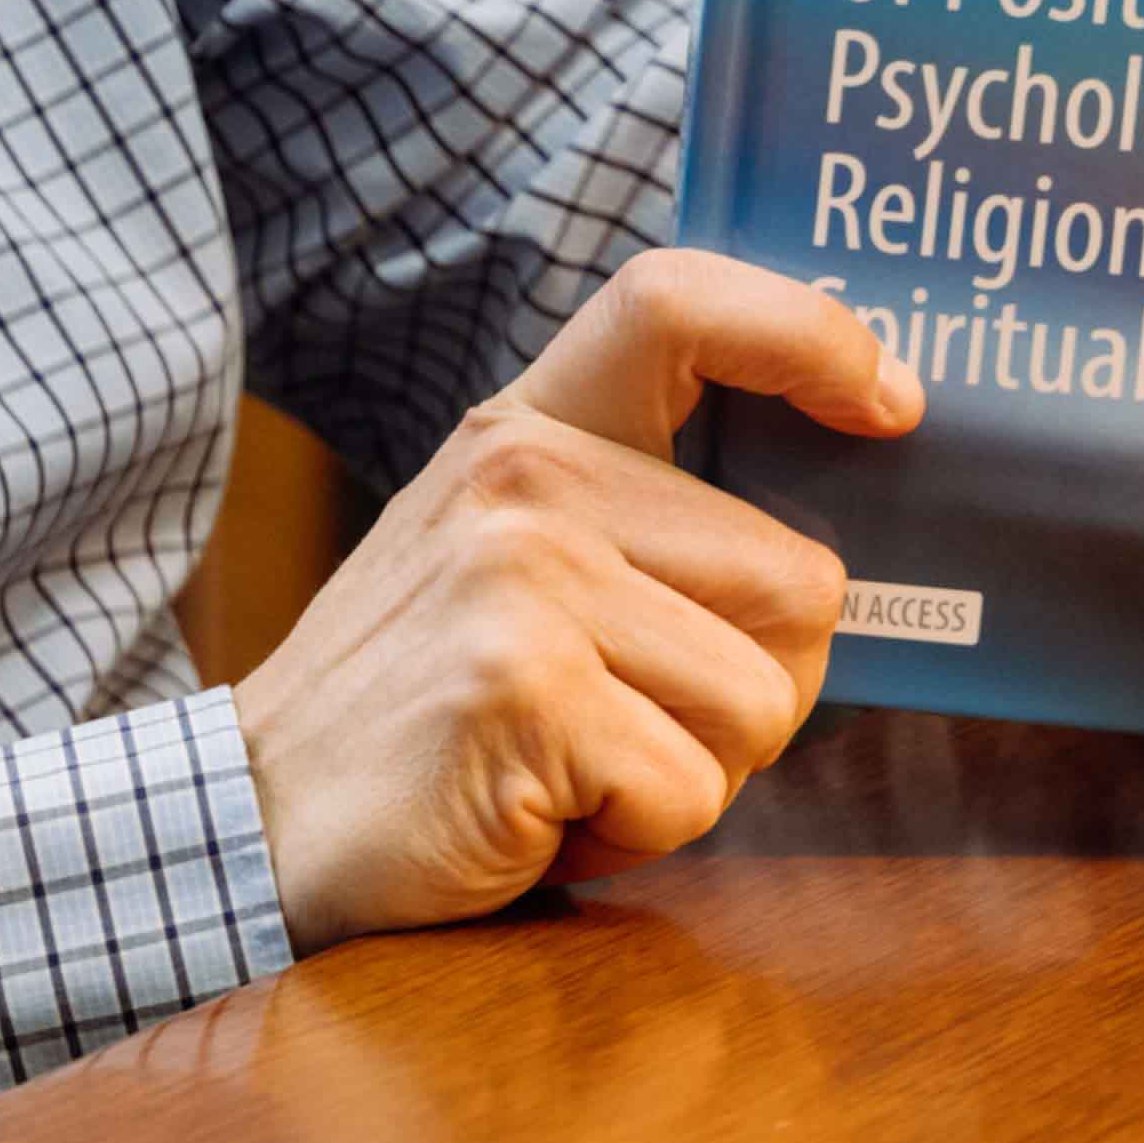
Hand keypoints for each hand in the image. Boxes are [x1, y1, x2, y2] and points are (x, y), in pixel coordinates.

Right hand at [229, 251, 915, 949]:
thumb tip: (834, 563)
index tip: (894, 403)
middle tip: (617, 727)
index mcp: (528, 430)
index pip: (677, 304)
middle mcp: (527, 478)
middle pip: (801, 584)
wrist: (250, 821)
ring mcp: (524, 575)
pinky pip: (695, 791)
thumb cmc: (419, 713)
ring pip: (764, 701)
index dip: (807, 333)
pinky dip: (634, 838)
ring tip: (563, 769)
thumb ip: (640, 529)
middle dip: (747, 696)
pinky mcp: (525, 686)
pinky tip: (535, 817)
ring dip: (690, 777)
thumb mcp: (509, 566)